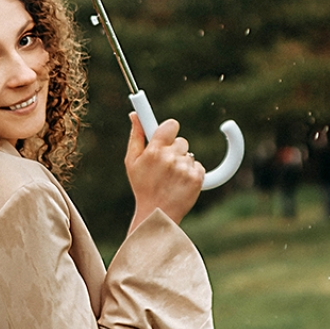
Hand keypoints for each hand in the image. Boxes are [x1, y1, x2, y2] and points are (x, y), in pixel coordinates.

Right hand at [125, 114, 205, 231]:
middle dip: (174, 150)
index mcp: (154, 151)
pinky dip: (192, 173)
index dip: (170, 129)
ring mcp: (185, 169)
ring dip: (182, 163)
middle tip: (165, 165)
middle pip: (181, 141)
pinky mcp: (197, 178)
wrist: (157, 214)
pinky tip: (180, 183)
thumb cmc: (142, 186)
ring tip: (171, 178)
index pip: (171, 125)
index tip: (167, 133)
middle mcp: (171, 158)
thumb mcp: (132, 161)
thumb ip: (136, 136)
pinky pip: (198, 166)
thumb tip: (135, 115)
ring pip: (189, 155)